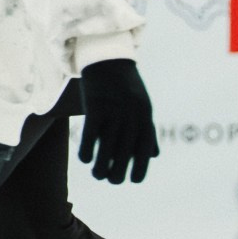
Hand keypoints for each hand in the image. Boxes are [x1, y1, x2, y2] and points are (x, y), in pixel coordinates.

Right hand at [76, 57, 157, 183]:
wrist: (108, 57)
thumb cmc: (126, 85)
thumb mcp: (143, 106)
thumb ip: (148, 130)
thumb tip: (153, 155)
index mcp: (145, 118)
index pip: (145, 152)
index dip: (139, 169)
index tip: (132, 181)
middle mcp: (132, 117)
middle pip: (125, 155)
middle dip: (118, 173)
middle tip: (110, 180)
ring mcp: (114, 113)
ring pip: (107, 150)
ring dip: (100, 168)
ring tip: (96, 175)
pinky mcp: (95, 108)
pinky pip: (90, 137)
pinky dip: (87, 152)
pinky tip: (84, 159)